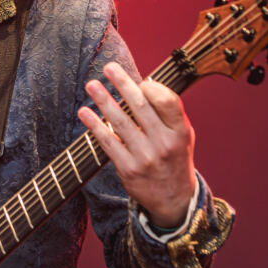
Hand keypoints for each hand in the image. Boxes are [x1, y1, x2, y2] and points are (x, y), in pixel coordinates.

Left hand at [76, 62, 196, 227]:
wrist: (174, 199)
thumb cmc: (174, 158)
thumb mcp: (182, 135)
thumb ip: (168, 113)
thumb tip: (142, 84)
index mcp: (180, 132)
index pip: (168, 102)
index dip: (153, 88)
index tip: (140, 80)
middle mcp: (164, 144)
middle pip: (140, 108)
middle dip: (123, 84)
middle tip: (109, 68)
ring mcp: (145, 157)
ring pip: (121, 123)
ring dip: (104, 101)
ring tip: (92, 85)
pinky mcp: (128, 169)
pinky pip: (108, 143)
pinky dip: (95, 126)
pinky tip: (84, 112)